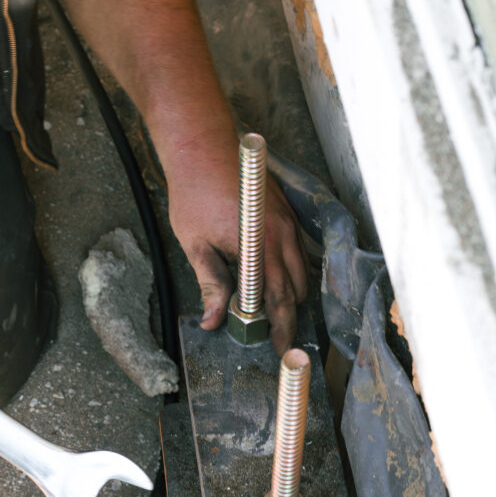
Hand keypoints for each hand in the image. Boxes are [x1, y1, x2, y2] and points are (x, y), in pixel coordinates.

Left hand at [166, 138, 307, 355]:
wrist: (202, 148)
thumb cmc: (194, 193)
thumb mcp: (195, 244)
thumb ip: (210, 284)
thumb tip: (213, 320)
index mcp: (259, 245)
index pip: (277, 298)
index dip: (279, 327)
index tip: (278, 348)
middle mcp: (282, 234)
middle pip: (296, 288)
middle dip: (285, 313)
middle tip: (268, 332)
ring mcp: (288, 221)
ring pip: (301, 270)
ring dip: (288, 292)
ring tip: (267, 309)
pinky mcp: (286, 213)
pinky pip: (298, 252)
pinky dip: (289, 270)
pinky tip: (269, 278)